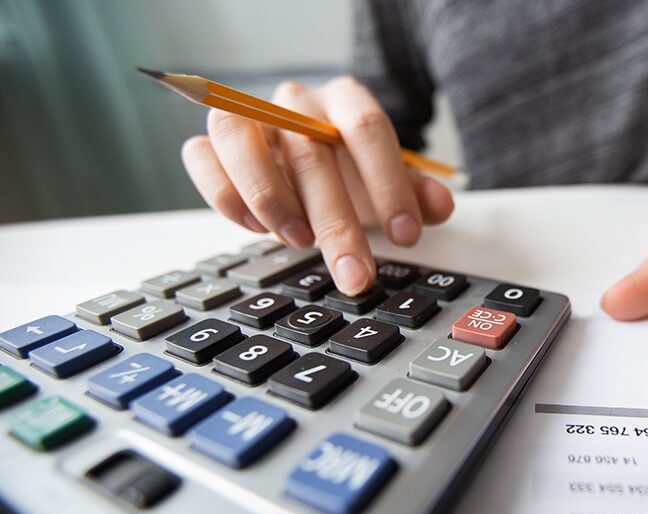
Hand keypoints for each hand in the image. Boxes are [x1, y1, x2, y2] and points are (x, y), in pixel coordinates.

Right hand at [181, 77, 453, 294]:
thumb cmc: (351, 171)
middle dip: (337, 223)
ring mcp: (249, 118)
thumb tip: (439, 206)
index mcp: (345, 100)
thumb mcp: (389, 183)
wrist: (310, 156)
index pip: (367, 128)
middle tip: (355, 274)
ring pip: (239, 137)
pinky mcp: (212, 143)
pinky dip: (225, 195)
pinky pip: (201, 156)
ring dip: (268, 196)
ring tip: (299, 243)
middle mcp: (294, 102)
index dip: (388, 184)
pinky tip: (257, 230)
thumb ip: (416, 194)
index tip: (405, 236)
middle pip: (311, 152)